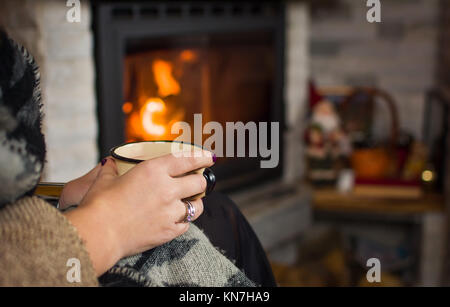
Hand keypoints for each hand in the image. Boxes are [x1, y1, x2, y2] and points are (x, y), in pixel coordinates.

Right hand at [64, 151, 214, 275]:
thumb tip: (109, 163)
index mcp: (153, 170)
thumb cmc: (99, 205)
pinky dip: (183, 221)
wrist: (99, 233)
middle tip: (199, 181)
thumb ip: (111, 169)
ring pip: (197, 206)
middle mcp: (167, 189)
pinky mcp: (169, 231)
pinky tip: (176, 219)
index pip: (187, 159)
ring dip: (196, 203)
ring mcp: (170, 211)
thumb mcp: (104, 180)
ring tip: (191, 202)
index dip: (202, 157)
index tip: (209, 157)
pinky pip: (186, 224)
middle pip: (199, 182)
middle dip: (202, 181)